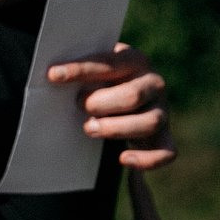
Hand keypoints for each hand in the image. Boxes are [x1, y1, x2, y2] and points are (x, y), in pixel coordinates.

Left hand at [47, 43, 174, 169]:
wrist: (119, 99)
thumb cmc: (98, 83)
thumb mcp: (90, 73)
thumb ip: (78, 75)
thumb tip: (53, 78)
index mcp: (133, 60)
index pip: (108, 62)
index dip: (80, 69)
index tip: (53, 75)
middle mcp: (153, 83)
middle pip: (133, 95)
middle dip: (100, 104)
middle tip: (79, 106)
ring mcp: (161, 110)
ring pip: (151, 122)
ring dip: (116, 129)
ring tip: (89, 128)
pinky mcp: (162, 136)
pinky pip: (166, 152)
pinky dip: (146, 159)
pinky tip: (122, 159)